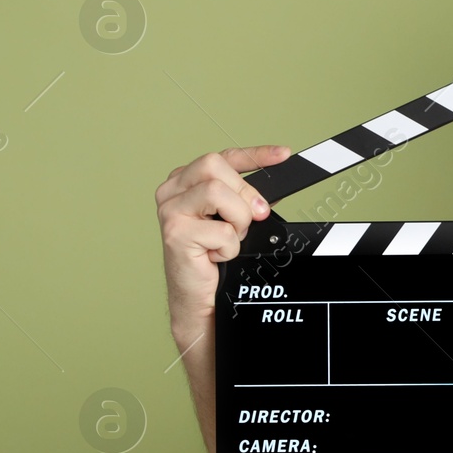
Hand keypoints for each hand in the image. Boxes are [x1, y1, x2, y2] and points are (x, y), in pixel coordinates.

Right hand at [155, 145, 289, 340]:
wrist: (200, 298)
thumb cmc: (213, 258)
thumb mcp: (235, 221)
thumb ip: (247, 200)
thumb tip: (269, 194)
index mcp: (186, 181)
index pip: (223, 157)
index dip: (255, 154)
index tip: (283, 154)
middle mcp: (172, 191)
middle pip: (216, 166)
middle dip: (244, 193)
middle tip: (253, 218)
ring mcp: (169, 211)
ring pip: (218, 193)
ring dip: (238, 221)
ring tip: (230, 239)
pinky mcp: (175, 234)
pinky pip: (222, 230)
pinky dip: (230, 247)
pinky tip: (217, 256)